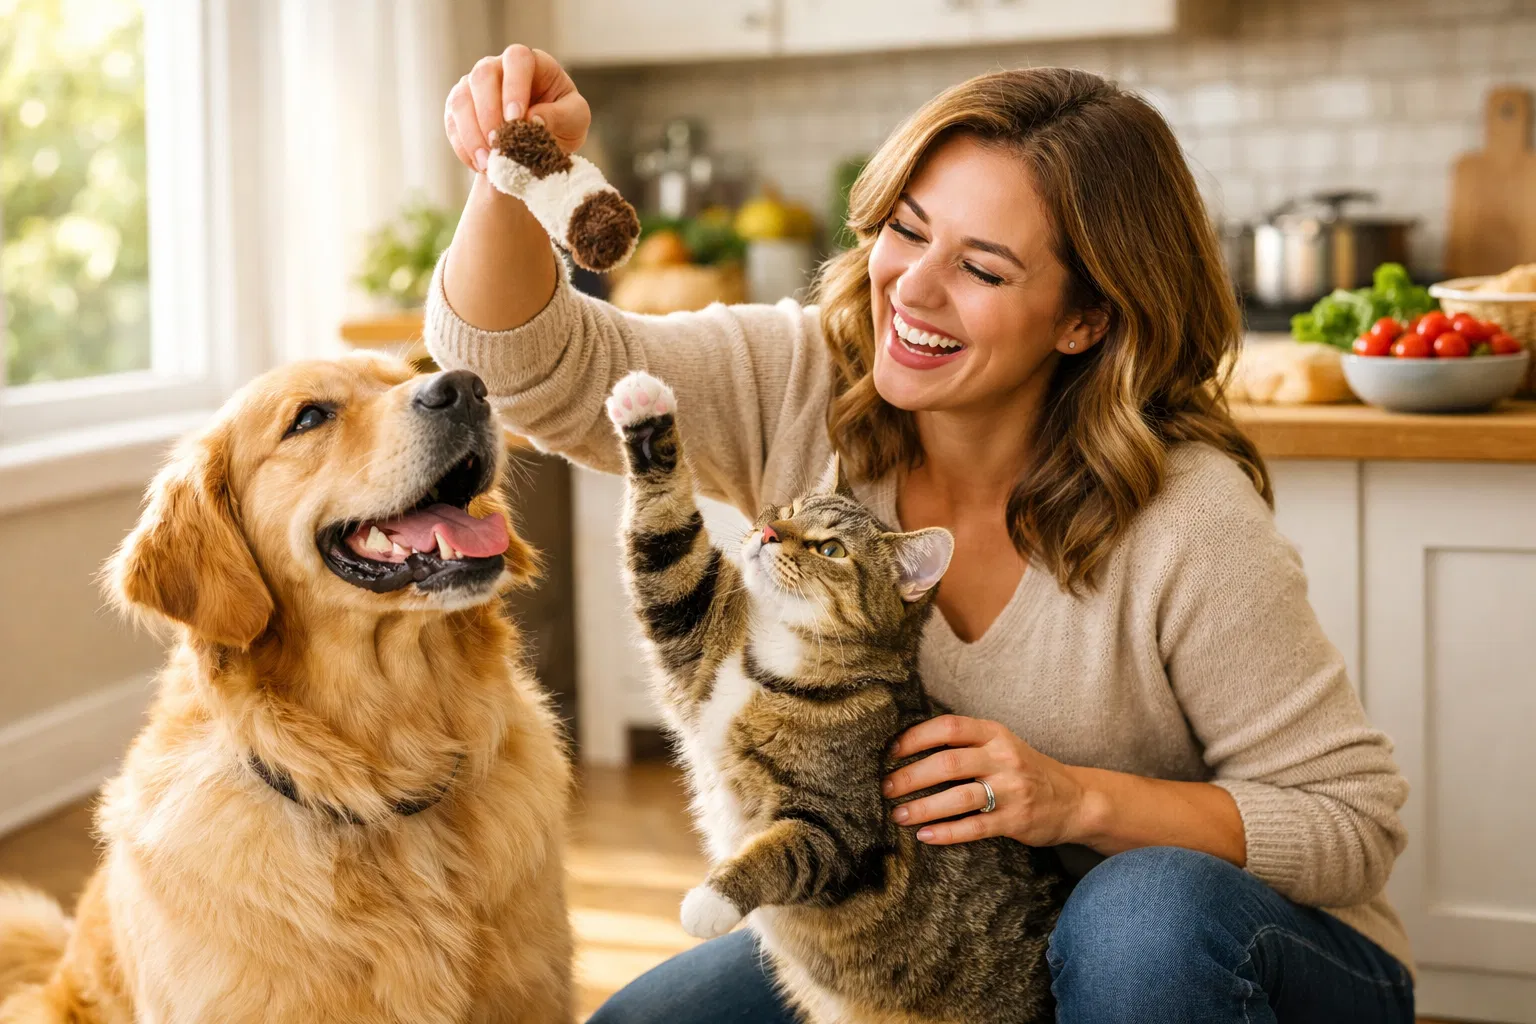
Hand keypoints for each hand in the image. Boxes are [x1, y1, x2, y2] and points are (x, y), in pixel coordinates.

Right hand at [443, 44, 590, 173]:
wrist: (539, 147)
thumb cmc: (562, 124)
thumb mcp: (575, 120)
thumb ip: (560, 116)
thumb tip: (533, 120)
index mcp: (530, 63)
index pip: (517, 59)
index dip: (514, 86)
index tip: (517, 119)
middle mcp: (497, 68)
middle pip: (482, 76)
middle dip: (489, 113)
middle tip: (500, 145)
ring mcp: (473, 86)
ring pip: (461, 100)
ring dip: (473, 134)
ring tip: (489, 163)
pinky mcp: (458, 110)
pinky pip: (452, 123)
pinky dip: (464, 147)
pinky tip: (481, 166)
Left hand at [883, 715, 1087, 846]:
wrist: (1076, 799)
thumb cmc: (1024, 770)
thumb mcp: (1000, 745)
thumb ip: (965, 743)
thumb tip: (908, 750)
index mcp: (994, 733)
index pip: (949, 726)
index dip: (915, 737)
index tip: (890, 752)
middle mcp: (1003, 757)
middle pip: (948, 762)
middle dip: (911, 776)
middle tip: (885, 788)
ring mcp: (1011, 789)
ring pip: (959, 797)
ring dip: (923, 807)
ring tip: (898, 815)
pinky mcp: (1016, 820)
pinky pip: (975, 827)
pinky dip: (947, 833)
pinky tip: (925, 835)